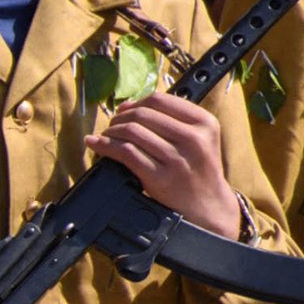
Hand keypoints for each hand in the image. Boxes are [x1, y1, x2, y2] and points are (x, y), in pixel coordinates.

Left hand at [91, 94, 239, 239]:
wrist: (207, 204)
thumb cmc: (197, 168)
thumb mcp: (199, 137)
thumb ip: (172, 119)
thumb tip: (128, 106)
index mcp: (204, 122)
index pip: (160, 100)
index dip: (136, 102)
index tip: (124, 110)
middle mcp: (193, 138)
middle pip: (143, 114)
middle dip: (120, 117)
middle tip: (112, 125)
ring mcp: (177, 159)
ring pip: (132, 132)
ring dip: (110, 131)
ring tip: (105, 136)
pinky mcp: (160, 177)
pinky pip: (126, 153)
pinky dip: (106, 146)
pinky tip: (97, 144)